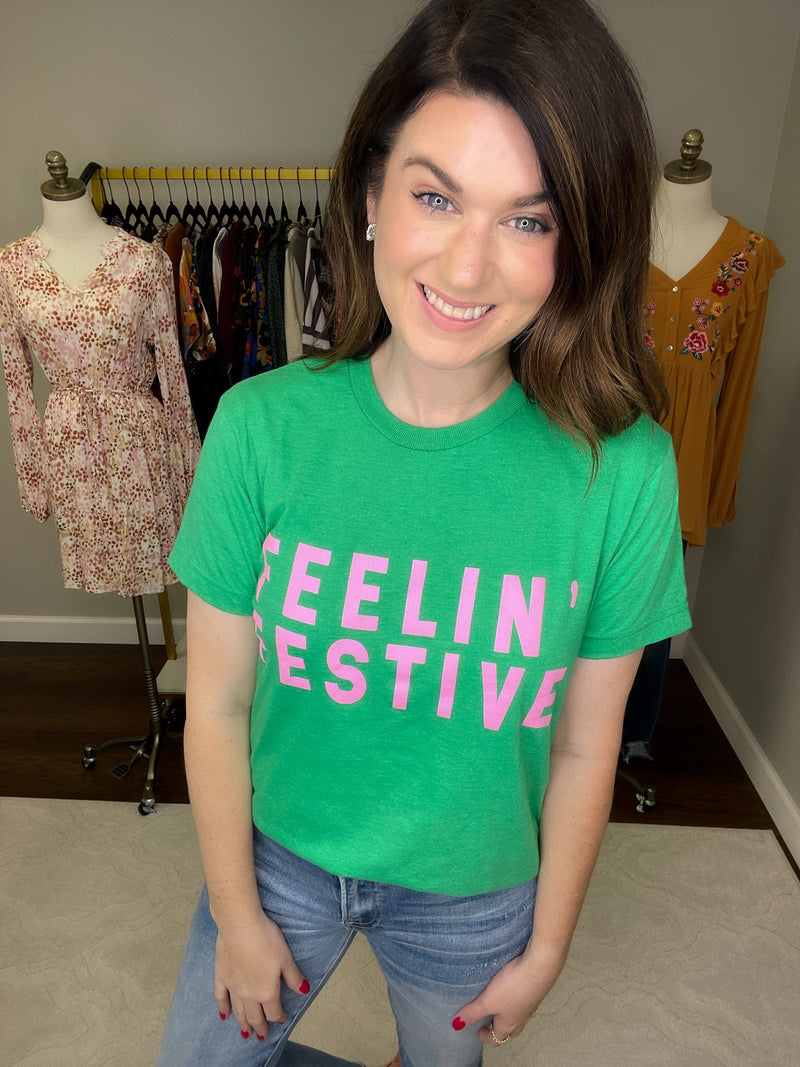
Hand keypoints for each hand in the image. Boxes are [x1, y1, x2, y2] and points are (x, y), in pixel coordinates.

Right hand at [214, 911, 308, 1041]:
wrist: (240, 926)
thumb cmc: (266, 939)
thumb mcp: (286, 958)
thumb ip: (293, 977)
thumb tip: (305, 990)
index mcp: (267, 991)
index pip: (273, 1011)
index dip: (279, 1016)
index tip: (281, 1019)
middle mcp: (249, 994)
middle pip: (255, 1016)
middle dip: (260, 1027)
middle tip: (262, 1036)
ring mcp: (233, 987)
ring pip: (238, 1011)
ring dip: (243, 1023)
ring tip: (245, 1034)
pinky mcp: (221, 976)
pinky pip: (221, 997)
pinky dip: (223, 1007)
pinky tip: (224, 1015)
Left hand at [453, 948, 564, 1046]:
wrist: (540, 967)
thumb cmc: (513, 986)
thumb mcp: (488, 1000)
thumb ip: (472, 1012)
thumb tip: (457, 1025)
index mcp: (509, 1024)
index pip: (497, 1039)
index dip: (486, 1037)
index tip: (477, 1031)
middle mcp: (522, 1018)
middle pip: (510, 1029)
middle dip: (498, 1026)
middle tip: (487, 1018)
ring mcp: (530, 1004)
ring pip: (518, 1015)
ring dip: (507, 1012)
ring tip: (497, 1000)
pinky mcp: (535, 990)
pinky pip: (524, 1000)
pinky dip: (516, 998)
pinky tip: (511, 985)